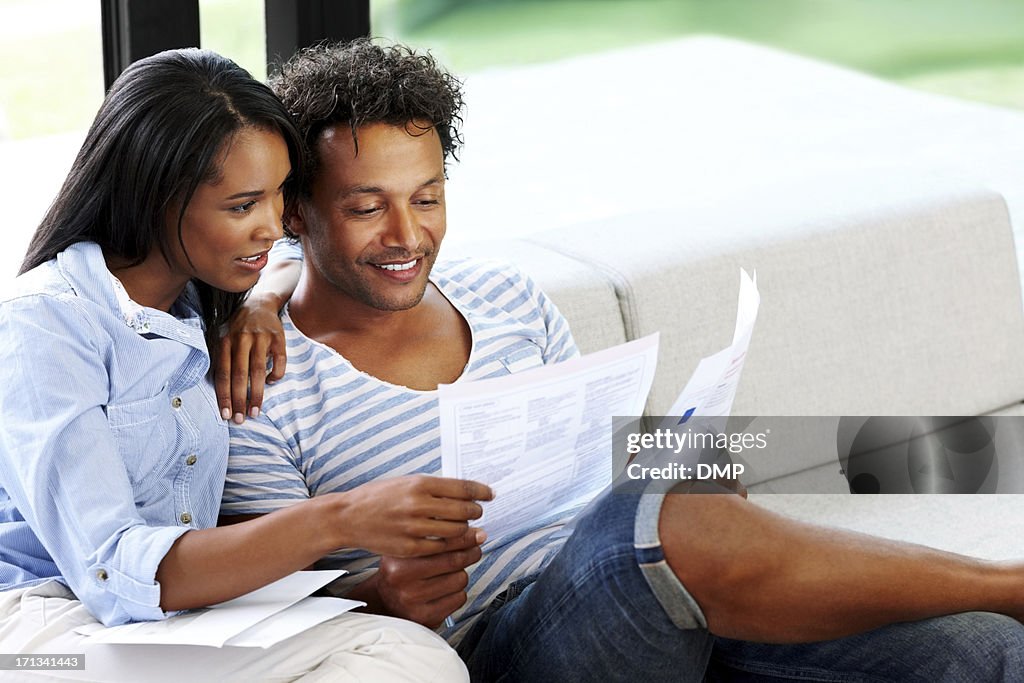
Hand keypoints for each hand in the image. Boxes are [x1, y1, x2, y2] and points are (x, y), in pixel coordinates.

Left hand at [215, 291, 286, 422]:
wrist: (259, 304)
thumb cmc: (238, 329)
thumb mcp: (224, 339)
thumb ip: (222, 361)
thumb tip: (223, 392)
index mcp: (225, 341)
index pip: (223, 373)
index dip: (224, 395)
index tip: (226, 414)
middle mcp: (241, 339)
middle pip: (239, 374)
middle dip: (240, 400)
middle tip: (241, 419)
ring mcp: (261, 338)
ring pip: (258, 371)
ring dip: (257, 394)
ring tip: (255, 411)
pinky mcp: (278, 337)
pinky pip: (279, 361)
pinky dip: (276, 375)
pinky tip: (272, 382)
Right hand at [327, 475, 493, 557]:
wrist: (348, 517)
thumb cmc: (378, 496)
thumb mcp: (405, 482)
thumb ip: (432, 487)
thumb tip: (463, 490)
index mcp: (419, 483)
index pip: (461, 487)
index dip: (480, 491)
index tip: (490, 494)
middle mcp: (418, 504)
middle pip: (463, 510)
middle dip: (475, 512)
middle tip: (478, 512)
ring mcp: (414, 527)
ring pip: (455, 531)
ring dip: (465, 530)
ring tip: (465, 527)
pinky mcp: (409, 547)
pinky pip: (440, 548)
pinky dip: (449, 545)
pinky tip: (450, 541)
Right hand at [374, 527, 486, 627]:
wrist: (383, 602)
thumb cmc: (400, 572)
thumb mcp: (407, 551)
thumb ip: (433, 538)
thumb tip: (473, 532)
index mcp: (398, 561)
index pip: (442, 544)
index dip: (465, 537)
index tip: (476, 534)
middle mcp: (404, 582)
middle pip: (454, 561)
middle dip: (470, 553)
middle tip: (474, 549)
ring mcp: (415, 602)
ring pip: (460, 579)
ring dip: (461, 574)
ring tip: (450, 573)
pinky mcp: (427, 618)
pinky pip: (459, 598)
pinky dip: (458, 592)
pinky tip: (446, 590)